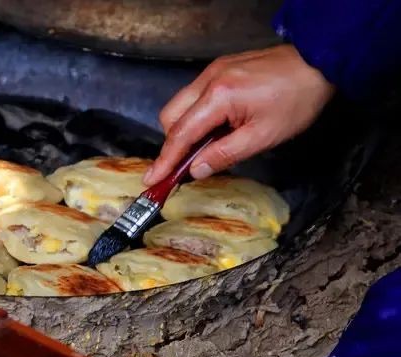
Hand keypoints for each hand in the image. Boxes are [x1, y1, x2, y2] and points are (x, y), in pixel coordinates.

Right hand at [143, 45, 334, 185]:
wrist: (317, 63)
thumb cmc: (296, 100)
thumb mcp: (263, 136)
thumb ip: (224, 155)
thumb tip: (195, 171)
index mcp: (219, 96)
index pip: (181, 134)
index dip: (165, 160)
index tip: (151, 179)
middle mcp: (208, 80)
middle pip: (170, 117)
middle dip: (173, 144)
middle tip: (183, 166)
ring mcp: (212, 71)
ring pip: (179, 105)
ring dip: (184, 130)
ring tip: (204, 147)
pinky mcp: (219, 68)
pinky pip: (194, 96)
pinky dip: (196, 116)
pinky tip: (214, 128)